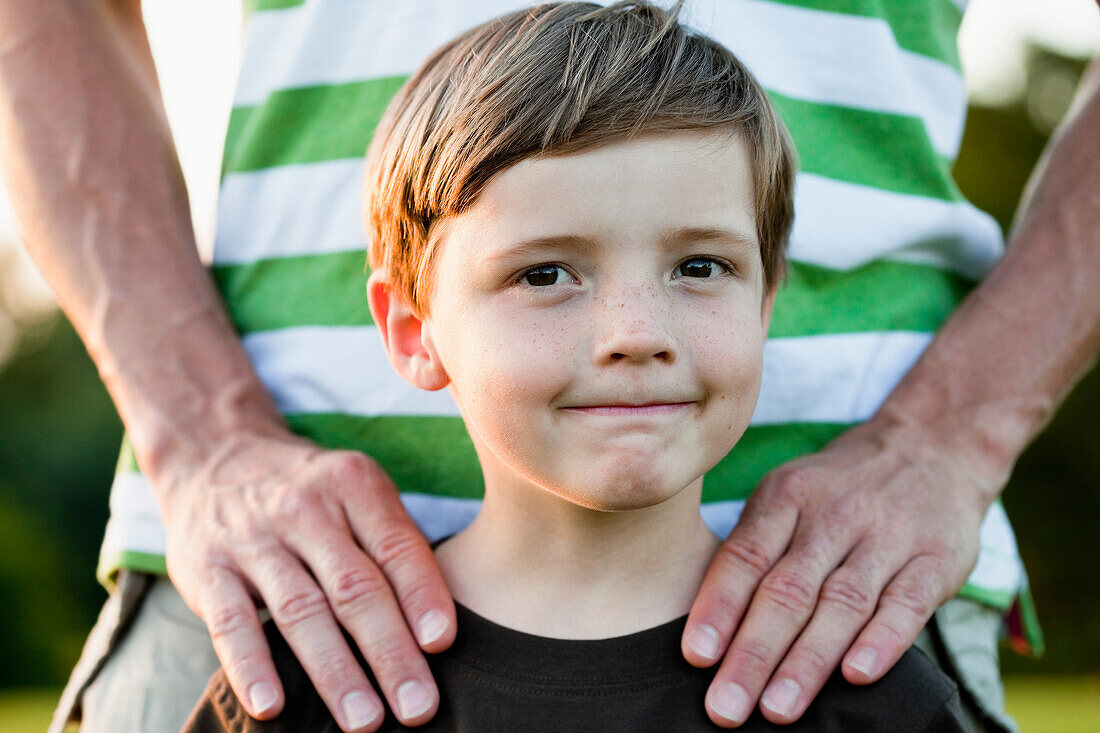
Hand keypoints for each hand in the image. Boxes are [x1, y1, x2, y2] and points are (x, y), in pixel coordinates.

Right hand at [159, 430, 454, 731]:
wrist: (215, 456)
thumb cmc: (311, 493)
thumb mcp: (356, 492)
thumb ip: (394, 545)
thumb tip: (440, 628)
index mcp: (354, 485)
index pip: (396, 547)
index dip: (422, 596)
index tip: (443, 644)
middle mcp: (306, 509)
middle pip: (355, 588)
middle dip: (390, 652)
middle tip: (417, 706)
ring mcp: (253, 538)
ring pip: (301, 611)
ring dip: (335, 671)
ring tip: (364, 720)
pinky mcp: (207, 568)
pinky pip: (231, 622)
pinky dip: (252, 666)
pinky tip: (273, 707)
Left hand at [682, 415, 1004, 726]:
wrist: (932, 445)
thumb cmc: (839, 488)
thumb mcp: (789, 495)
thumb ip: (756, 548)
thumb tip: (708, 625)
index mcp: (787, 497)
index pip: (746, 557)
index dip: (719, 606)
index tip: (697, 656)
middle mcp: (834, 515)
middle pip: (787, 590)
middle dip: (753, 654)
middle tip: (726, 708)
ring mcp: (888, 536)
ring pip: (841, 604)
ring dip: (807, 661)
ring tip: (777, 708)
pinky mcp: (936, 559)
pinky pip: (906, 603)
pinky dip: (881, 641)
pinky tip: (856, 675)